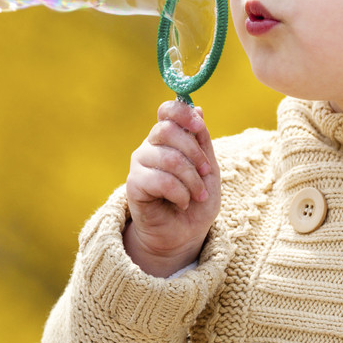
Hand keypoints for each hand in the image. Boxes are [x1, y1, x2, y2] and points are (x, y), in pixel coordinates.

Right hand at [123, 100, 220, 277]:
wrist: (184, 234)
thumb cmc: (196, 200)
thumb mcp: (208, 168)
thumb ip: (202, 141)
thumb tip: (197, 108)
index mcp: (167, 138)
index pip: (167, 111)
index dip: (182, 113)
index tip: (199, 126)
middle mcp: (150, 146)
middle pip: (167, 130)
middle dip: (194, 153)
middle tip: (205, 172)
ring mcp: (139, 164)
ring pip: (169, 158)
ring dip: (191, 180)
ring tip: (197, 195)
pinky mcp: (134, 185)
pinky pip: (160, 180)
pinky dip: (179, 193)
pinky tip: (182, 202)